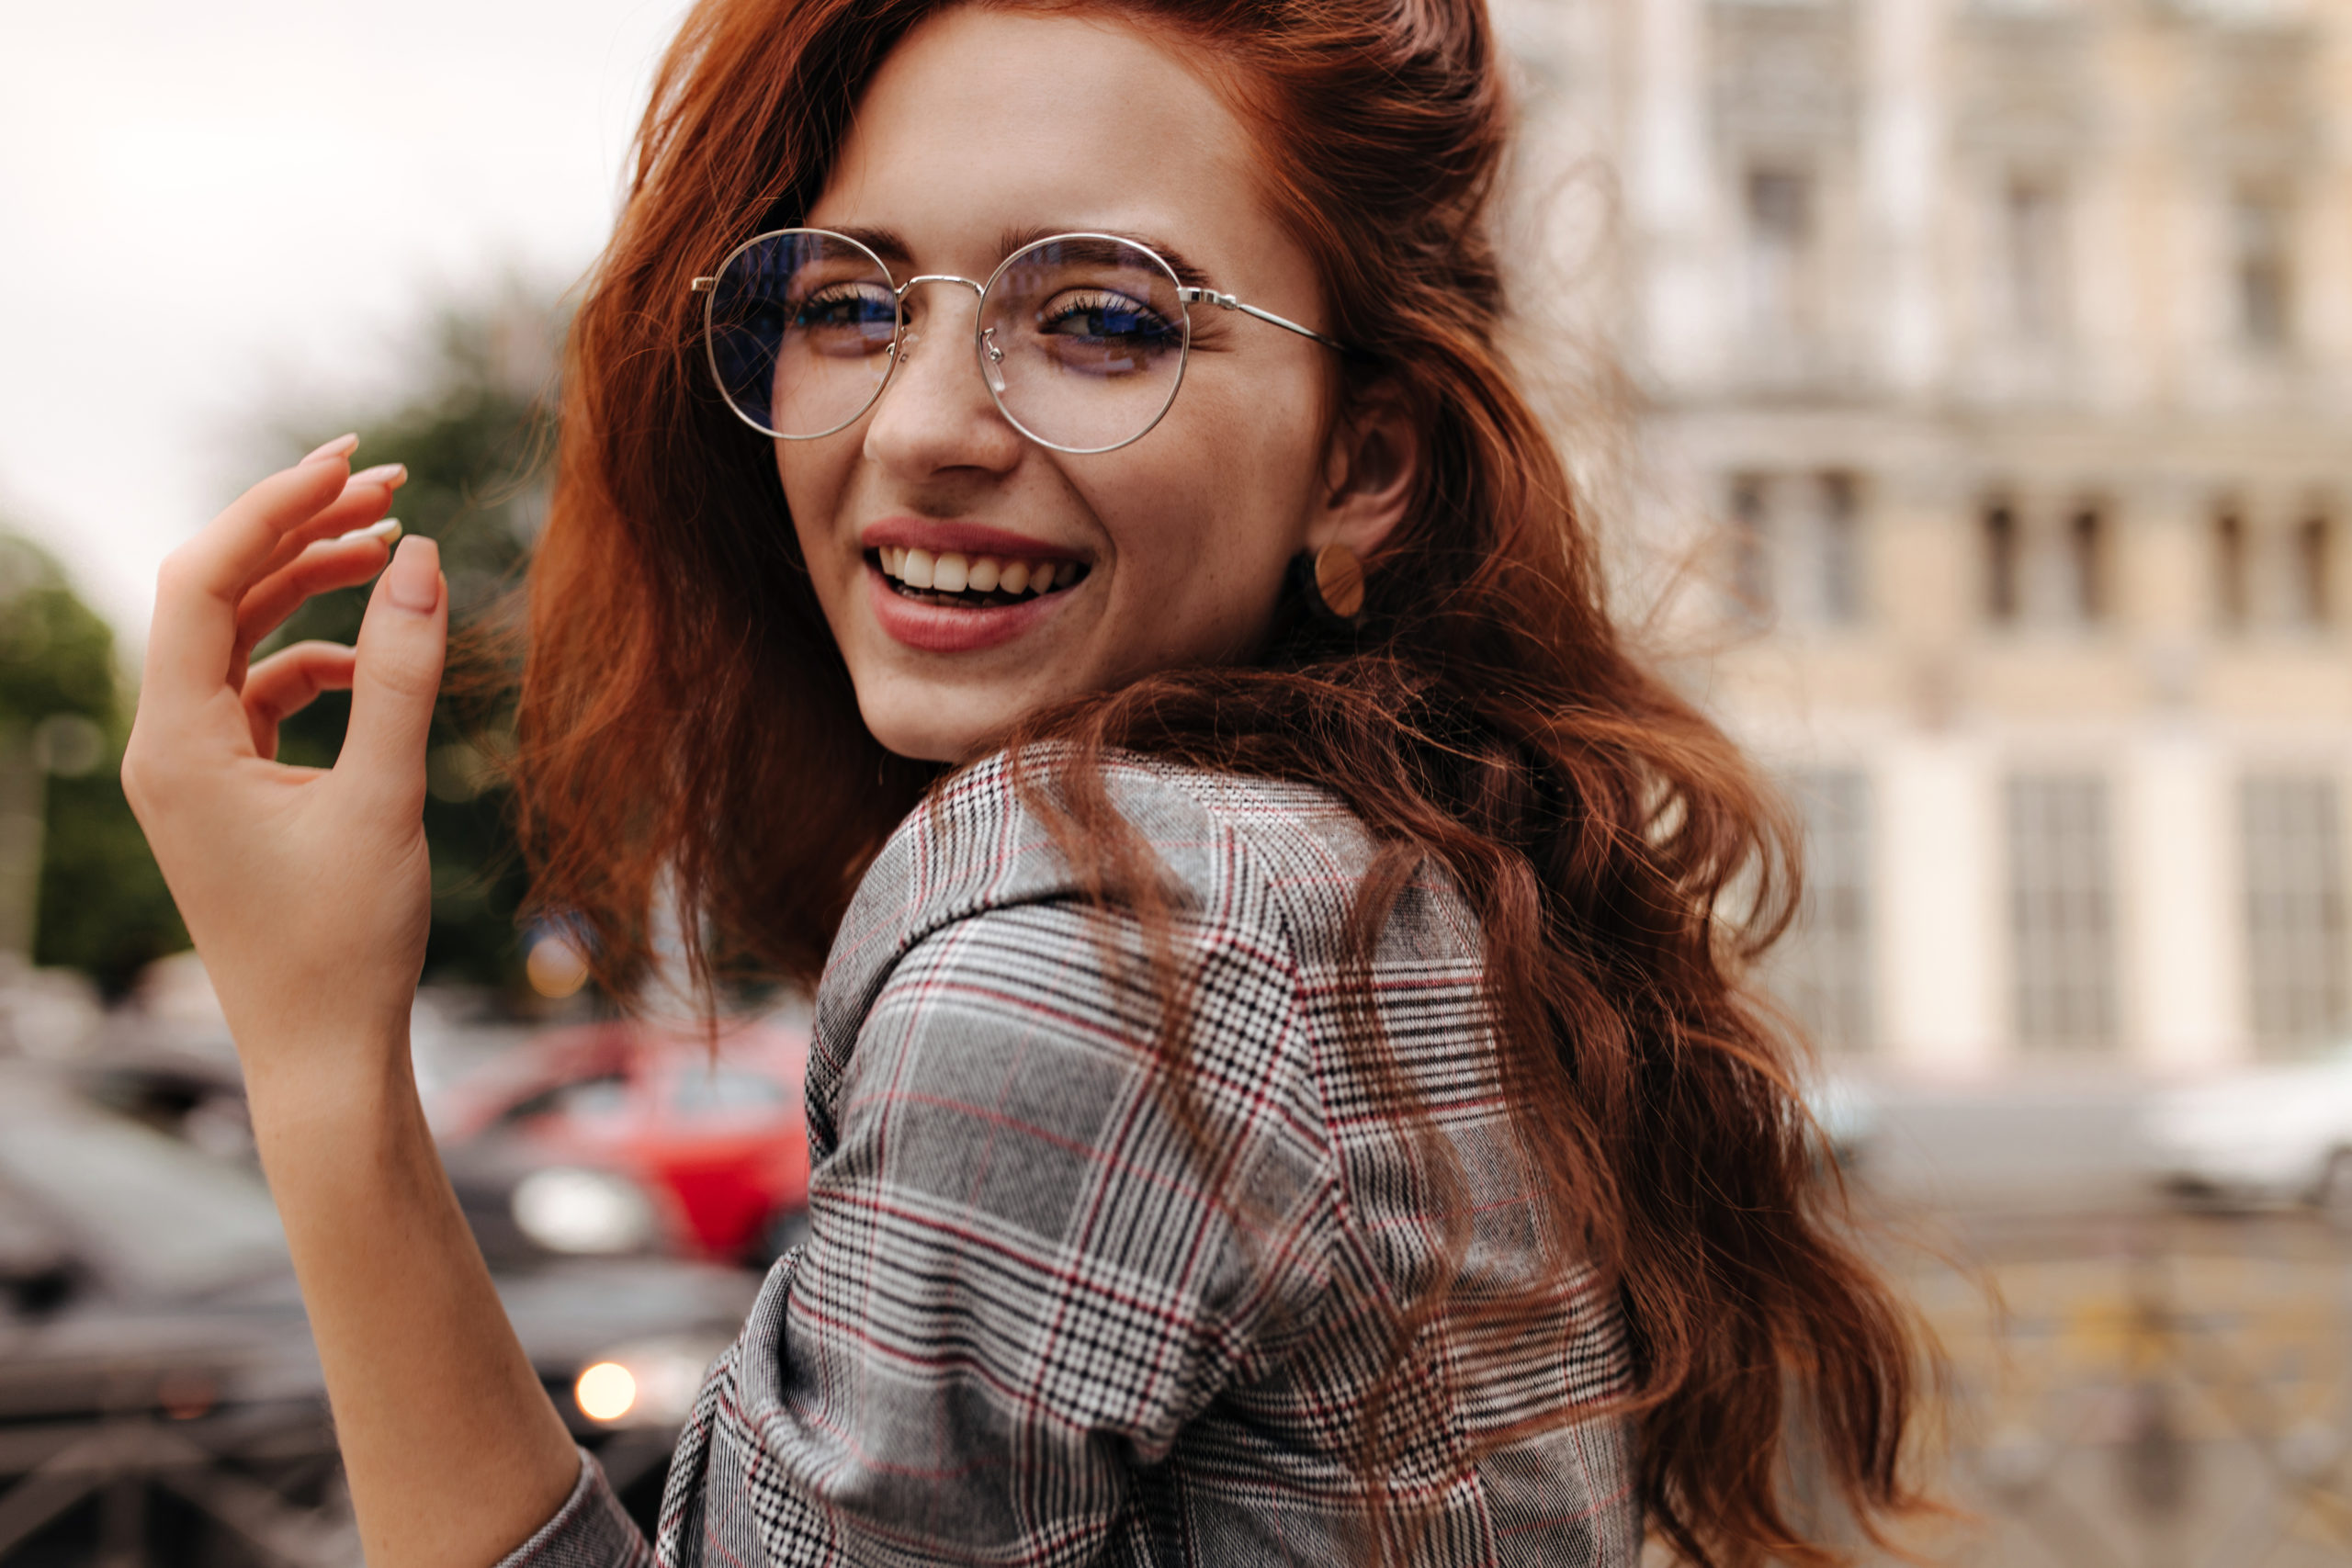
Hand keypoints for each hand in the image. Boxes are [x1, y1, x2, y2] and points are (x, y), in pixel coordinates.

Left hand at [125, 435, 445, 1084]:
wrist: (323, 1055)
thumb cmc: (345, 944)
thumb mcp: (384, 799)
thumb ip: (400, 674)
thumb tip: (419, 555)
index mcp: (178, 743)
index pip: (204, 580)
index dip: (273, 507)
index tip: (350, 462)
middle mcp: (167, 747)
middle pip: (217, 594)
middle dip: (299, 533)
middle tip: (389, 485)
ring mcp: (194, 772)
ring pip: (240, 640)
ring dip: (310, 589)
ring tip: (391, 551)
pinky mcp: (228, 795)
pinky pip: (260, 694)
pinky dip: (316, 660)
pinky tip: (376, 663)